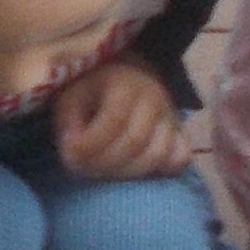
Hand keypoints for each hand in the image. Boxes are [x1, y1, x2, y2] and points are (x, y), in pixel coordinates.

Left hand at [52, 61, 190, 180]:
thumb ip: (69, 125)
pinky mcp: (181, 135)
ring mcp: (171, 118)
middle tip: (84, 169)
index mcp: (125, 84)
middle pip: (135, 142)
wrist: (124, 77)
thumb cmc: (92, 91)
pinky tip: (136, 169)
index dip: (90, 145)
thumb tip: (75, 154)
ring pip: (157, 155)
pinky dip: (161, 171)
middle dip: (105, 163)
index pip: (114, 120)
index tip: (69, 156)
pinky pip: (181, 159)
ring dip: (126, 172)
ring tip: (105, 171)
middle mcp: (155, 98)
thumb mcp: (71, 98)